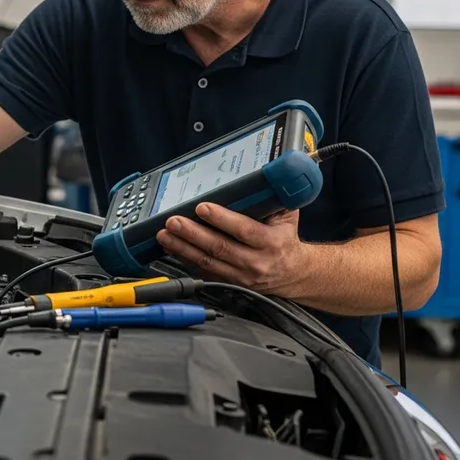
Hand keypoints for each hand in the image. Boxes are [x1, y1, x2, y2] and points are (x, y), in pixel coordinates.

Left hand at [156, 203, 309, 295]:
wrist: (293, 273)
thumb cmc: (285, 238)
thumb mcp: (287, 216)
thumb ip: (274, 198)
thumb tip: (260, 176)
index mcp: (271, 242)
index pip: (243, 230)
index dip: (221, 219)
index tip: (202, 208)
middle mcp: (256, 262)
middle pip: (219, 248)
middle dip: (192, 233)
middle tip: (173, 221)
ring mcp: (241, 276)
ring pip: (207, 262)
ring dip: (182, 248)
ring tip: (165, 235)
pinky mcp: (230, 284)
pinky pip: (204, 272)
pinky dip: (185, 260)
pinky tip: (172, 249)